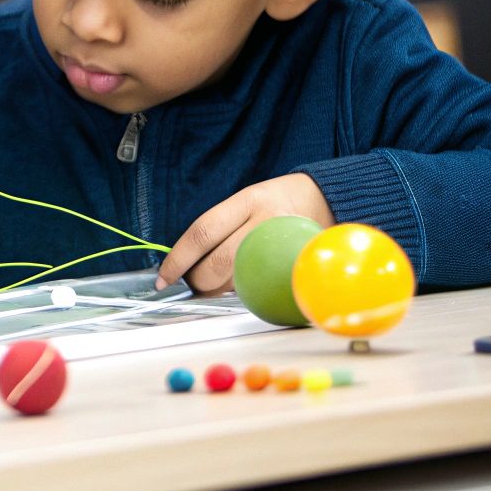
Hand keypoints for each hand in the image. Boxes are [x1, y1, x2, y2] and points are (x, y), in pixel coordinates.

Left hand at [156, 174, 333, 293]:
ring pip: (238, 280)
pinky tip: (242, 286)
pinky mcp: (295, 263)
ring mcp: (282, 245)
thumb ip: (221, 229)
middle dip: (198, 280)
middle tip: (192, 283)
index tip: (163, 278)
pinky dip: (244, 292)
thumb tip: (186, 263)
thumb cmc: (277, 202)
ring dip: (218, 290)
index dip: (178, 259)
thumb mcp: (247, 201)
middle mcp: (264, 222)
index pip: (202, 233)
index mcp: (247, 201)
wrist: (327, 198)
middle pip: (218, 263)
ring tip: (216, 284)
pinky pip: (262, 287)